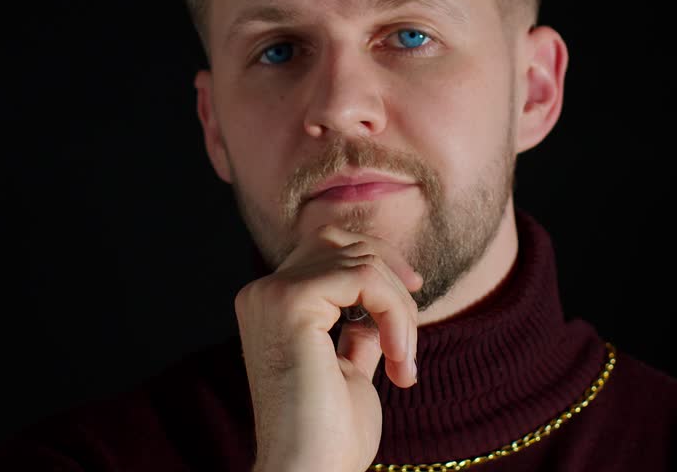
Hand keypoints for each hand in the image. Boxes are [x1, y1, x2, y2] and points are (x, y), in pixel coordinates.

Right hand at [235, 224, 421, 471]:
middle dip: (390, 273)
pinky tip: (397, 359)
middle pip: (341, 240)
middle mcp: (263, 292)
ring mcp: (272, 294)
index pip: (326, 249)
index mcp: (270, 306)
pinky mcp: (290, 302)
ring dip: (399, 308)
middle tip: (412, 327)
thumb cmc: (329, 437)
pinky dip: (394, 313)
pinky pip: (364, 278)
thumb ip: (356, 333)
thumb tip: (380, 304)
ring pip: (360, 260)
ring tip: (403, 362)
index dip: (376, 262)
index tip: (413, 296)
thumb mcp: (349, 370)